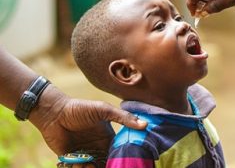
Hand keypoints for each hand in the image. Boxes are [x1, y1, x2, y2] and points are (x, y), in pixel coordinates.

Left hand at [30, 85, 146, 167]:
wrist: (53, 113)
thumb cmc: (79, 108)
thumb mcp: (103, 110)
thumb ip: (123, 118)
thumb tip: (145, 125)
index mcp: (108, 138)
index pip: (118, 153)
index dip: (121, 159)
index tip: (123, 163)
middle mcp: (98, 148)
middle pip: (106, 164)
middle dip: (104, 167)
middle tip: (96, 162)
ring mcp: (85, 154)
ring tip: (84, 163)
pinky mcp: (71, 159)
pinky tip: (75, 163)